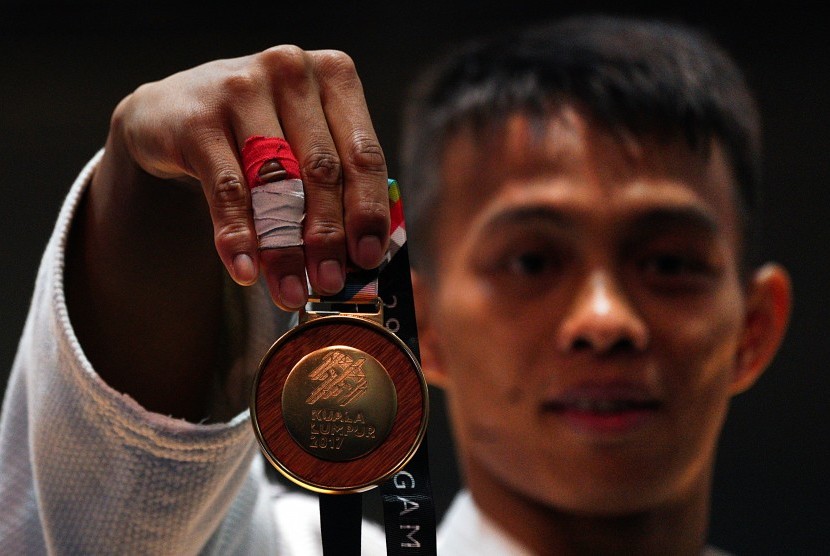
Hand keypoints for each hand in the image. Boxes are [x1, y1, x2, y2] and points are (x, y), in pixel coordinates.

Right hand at [108, 45, 389, 308]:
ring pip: (274, 183)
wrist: (174, 109)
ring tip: (289, 291)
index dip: (368, 211)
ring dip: (284, 246)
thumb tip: (364, 257)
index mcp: (334, 75)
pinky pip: (226, 190)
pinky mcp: (198, 119)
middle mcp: (291, 71)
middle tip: (330, 284)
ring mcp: (241, 88)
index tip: (368, 258)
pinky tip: (246, 272)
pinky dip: (238, 236)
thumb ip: (337, 183)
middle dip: (328, 236)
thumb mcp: (304, 140)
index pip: (363, 153)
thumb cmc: (259, 131)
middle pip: (321, 170)